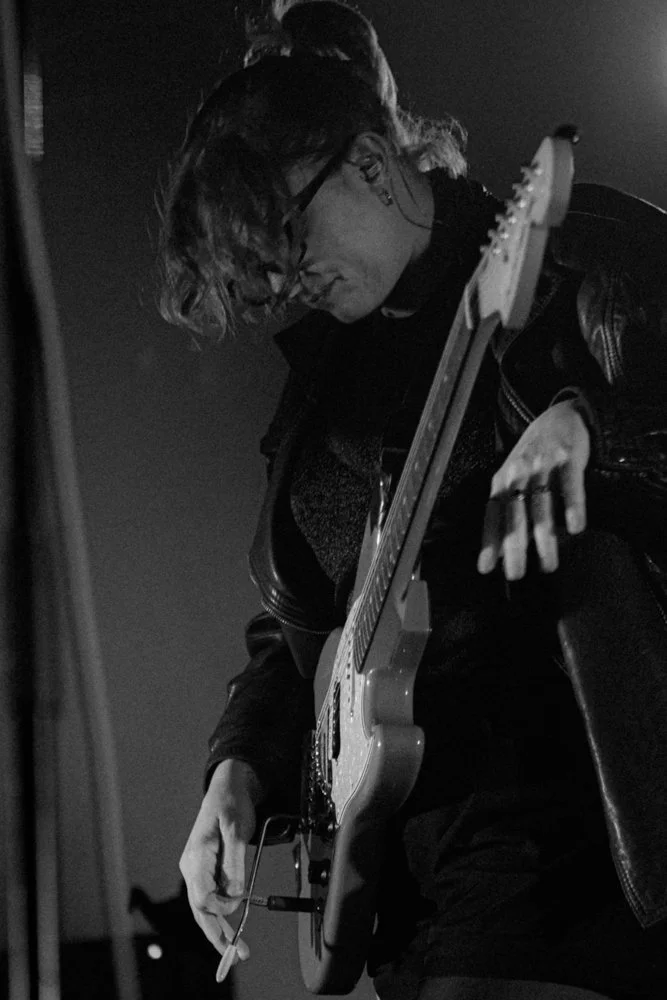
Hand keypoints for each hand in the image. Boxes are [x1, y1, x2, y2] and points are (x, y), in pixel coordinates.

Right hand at [179, 759, 259, 967]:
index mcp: (196, 856)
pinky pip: (208, 896)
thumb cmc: (231, 804)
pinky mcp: (203, 868)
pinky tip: (229, 926)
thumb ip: (234, 863)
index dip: (221, 908)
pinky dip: (218, 913)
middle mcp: (191, 865)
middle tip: (236, 954)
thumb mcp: (237, 830)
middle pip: (199, 909)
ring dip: (218, 928)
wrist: (227, 788)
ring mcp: (196, 868)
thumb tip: (234, 895)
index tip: (240, 905)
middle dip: (216, 933)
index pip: (202, 897)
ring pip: (203, 906)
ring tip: (235, 948)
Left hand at [477, 400, 589, 579]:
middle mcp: (518, 474)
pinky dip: (572, 507)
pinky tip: (576, 528)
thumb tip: (495, 555)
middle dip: (514, 548)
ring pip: (541, 508)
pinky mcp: (568, 459)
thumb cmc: (534, 457)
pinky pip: (569, 486)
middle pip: (514, 516)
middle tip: (516, 575)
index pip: (492, 515)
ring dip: (544, 540)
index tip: (486, 568)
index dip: (489, 541)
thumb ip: (504, 513)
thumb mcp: (513, 480)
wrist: (561, 417)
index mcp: (502, 481)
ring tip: (548, 565)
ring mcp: (543, 466)